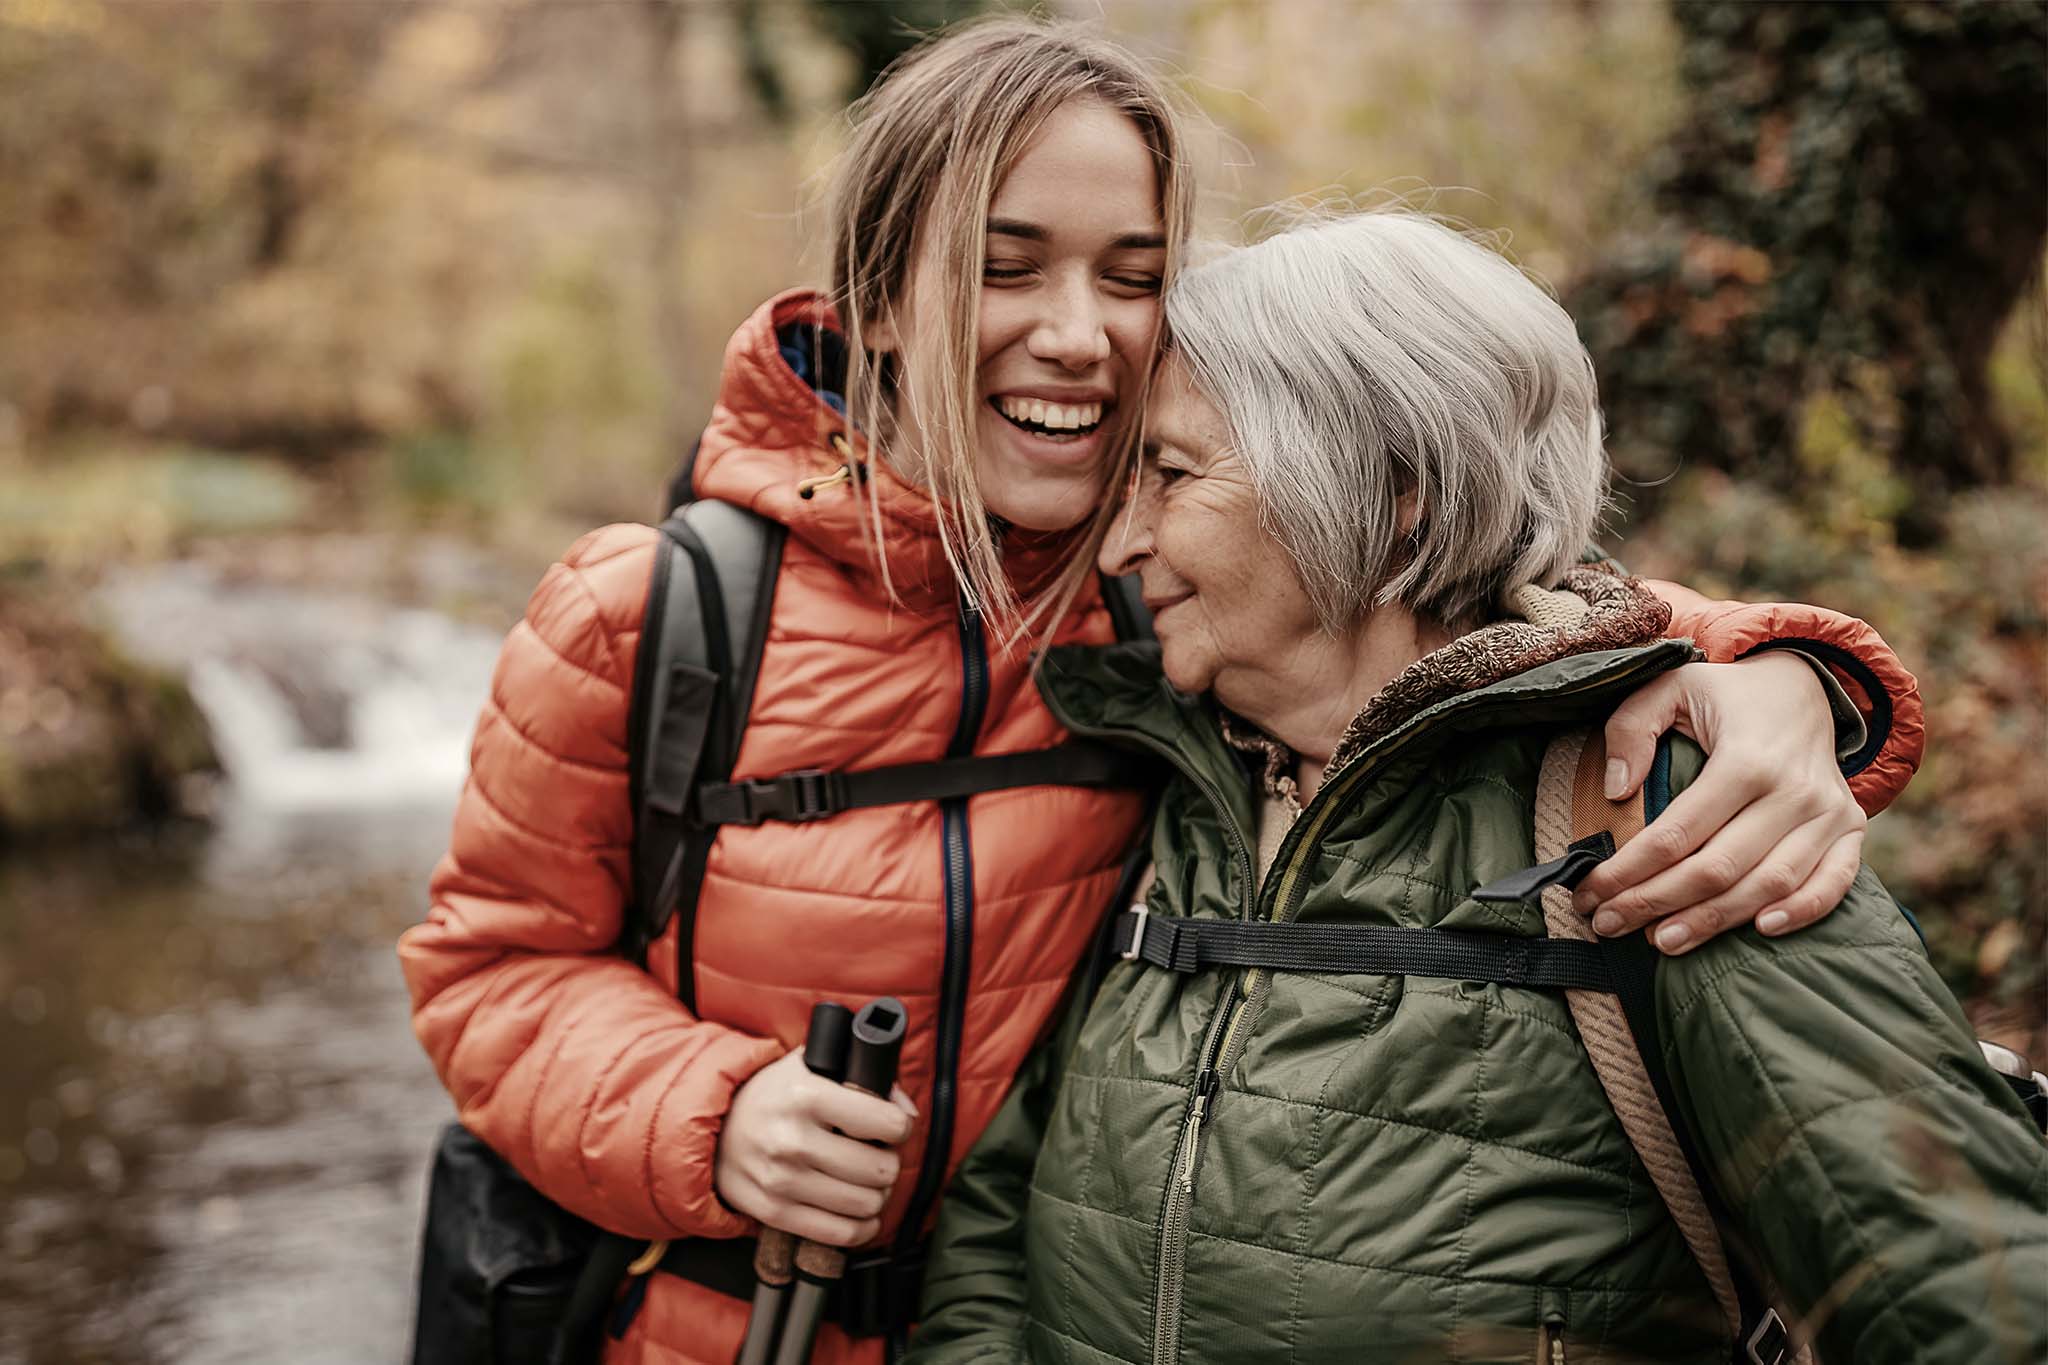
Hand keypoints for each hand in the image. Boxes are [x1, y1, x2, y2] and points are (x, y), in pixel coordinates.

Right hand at [714, 1047, 915, 1245]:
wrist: (714, 1128)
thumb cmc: (774, 1095)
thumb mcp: (812, 1067)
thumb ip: (864, 1077)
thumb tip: (908, 1112)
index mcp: (807, 1095)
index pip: (886, 1123)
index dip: (900, 1127)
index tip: (893, 1128)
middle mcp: (793, 1139)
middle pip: (880, 1169)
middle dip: (890, 1163)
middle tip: (880, 1156)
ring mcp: (782, 1180)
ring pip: (866, 1203)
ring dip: (878, 1195)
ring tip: (868, 1182)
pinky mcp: (773, 1212)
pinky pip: (840, 1233)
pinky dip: (862, 1227)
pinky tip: (860, 1213)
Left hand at [1572, 652, 1865, 954]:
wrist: (1802, 687)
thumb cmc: (1724, 695)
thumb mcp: (1669, 687)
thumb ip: (1632, 729)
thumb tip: (1615, 791)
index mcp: (1746, 758)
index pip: (1678, 833)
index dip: (1628, 871)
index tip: (1588, 893)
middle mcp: (1793, 790)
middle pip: (1718, 868)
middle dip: (1656, 903)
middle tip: (1608, 924)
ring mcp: (1828, 813)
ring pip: (1768, 885)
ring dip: (1713, 921)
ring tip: (1661, 941)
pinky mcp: (1850, 829)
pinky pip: (1834, 882)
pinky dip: (1803, 911)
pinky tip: (1760, 930)